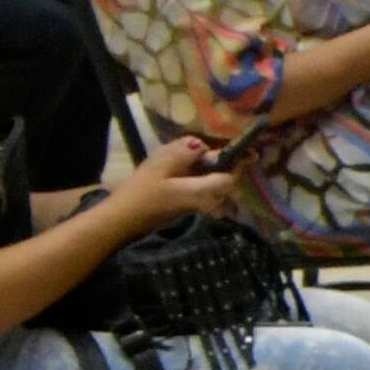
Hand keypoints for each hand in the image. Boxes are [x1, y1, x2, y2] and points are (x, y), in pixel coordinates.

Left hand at [106, 133, 237, 229]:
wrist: (119, 221)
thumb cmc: (150, 203)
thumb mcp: (185, 193)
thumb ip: (213, 184)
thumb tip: (235, 179)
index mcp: (177, 152)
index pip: (211, 148)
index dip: (231, 156)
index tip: (251, 164)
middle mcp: (174, 157)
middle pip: (208, 162)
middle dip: (223, 178)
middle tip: (233, 197)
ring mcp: (170, 172)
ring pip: (202, 176)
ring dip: (215, 191)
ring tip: (221, 208)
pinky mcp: (167, 187)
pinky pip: (193, 187)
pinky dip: (204, 197)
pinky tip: (209, 211)